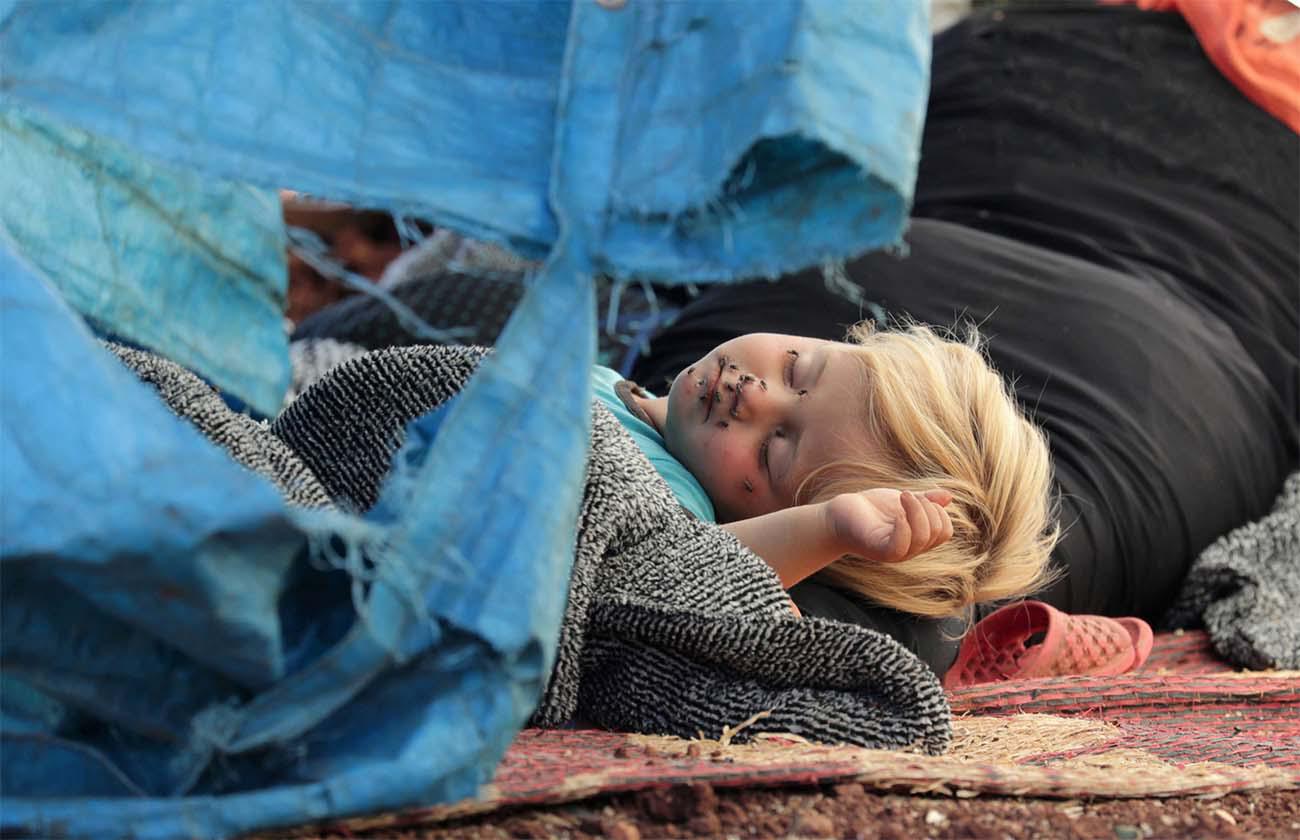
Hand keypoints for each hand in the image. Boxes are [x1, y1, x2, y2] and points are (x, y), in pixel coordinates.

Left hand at [822, 488, 953, 563]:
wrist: (840, 514)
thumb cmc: (871, 509)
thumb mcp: (904, 501)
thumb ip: (926, 500)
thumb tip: (949, 496)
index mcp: (919, 539)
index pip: (945, 531)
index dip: (938, 511)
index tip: (920, 496)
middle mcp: (911, 550)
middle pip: (937, 533)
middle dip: (927, 507)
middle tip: (906, 494)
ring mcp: (895, 553)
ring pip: (922, 538)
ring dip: (916, 510)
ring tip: (902, 495)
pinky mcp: (878, 550)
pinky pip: (900, 546)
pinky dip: (903, 526)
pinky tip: (896, 512)